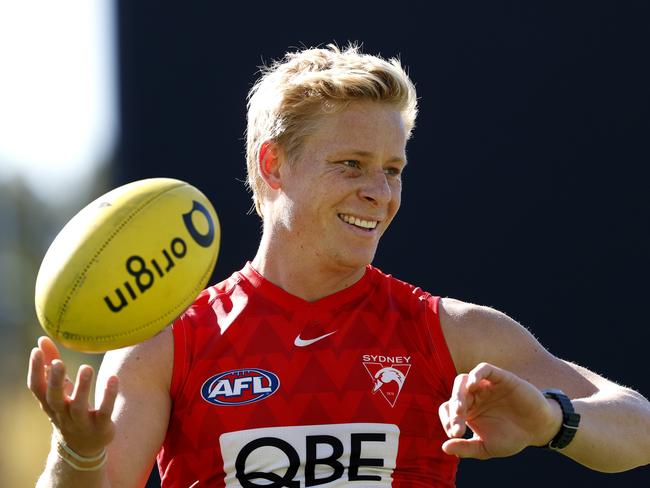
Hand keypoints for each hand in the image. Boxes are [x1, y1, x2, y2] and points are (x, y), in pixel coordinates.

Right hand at [27, 336, 118, 456]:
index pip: (37, 388)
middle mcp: (62, 413)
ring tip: (86, 368)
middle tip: (58, 363)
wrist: (83, 447)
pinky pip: (104, 411)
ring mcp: (81, 422)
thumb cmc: (69, 408)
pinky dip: (108, 396)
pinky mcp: (100, 426)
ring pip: (79, 406)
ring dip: (82, 387)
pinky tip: (113, 378)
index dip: (35, 370)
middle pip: (54, 398)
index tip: (36, 350)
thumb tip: (42, 339)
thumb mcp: (59, 389)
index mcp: (50, 403)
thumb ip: (51, 364)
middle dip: (55, 381)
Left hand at [438, 362, 561, 458]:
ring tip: (461, 409)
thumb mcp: (487, 448)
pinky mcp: (500, 378)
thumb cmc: (512, 437)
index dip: (447, 421)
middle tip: (458, 426)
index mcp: (467, 411)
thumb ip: (466, 448)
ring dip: (459, 394)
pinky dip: (476, 374)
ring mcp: (485, 385)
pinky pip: (484, 369)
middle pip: (455, 395)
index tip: (456, 434)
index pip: (447, 409)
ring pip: (463, 381)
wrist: (539, 429)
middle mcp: (473, 396)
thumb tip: (444, 448)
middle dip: (453, 410)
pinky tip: (472, 384)